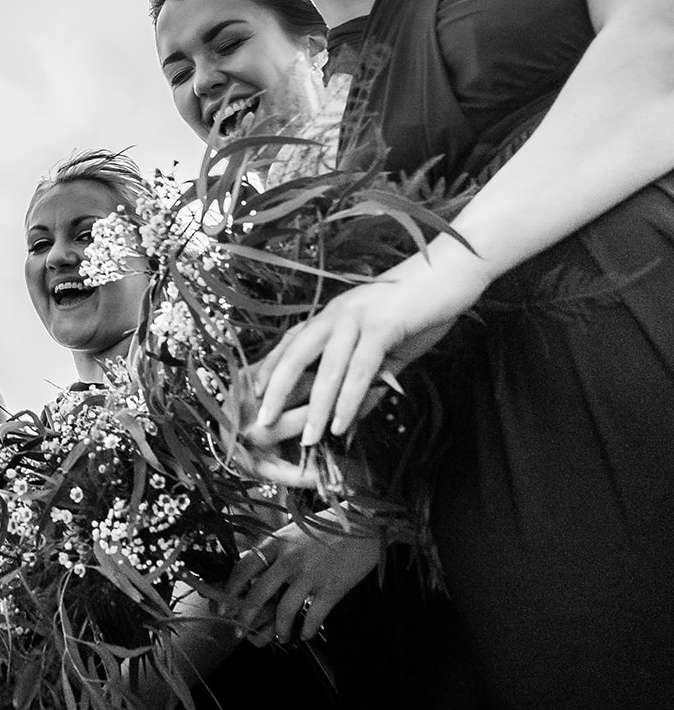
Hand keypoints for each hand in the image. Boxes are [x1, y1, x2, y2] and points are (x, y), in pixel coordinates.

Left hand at [222, 516, 381, 644]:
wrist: (363, 524)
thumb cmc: (325, 527)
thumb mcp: (291, 532)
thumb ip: (272, 550)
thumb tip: (249, 568)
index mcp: (276, 543)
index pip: (243, 567)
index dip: (230, 590)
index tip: (222, 606)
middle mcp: (289, 559)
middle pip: (258, 594)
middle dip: (245, 617)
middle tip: (240, 632)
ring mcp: (311, 574)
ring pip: (285, 611)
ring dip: (280, 630)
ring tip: (281, 638)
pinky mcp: (332, 588)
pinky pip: (314, 616)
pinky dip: (307, 630)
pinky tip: (306, 635)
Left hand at [247, 242, 489, 450]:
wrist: (455, 271)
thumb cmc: (422, 308)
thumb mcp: (390, 348)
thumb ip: (370, 379)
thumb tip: (353, 414)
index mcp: (334, 315)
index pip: (292, 343)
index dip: (271, 368)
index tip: (254, 395)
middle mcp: (337, 313)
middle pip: (295, 354)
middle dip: (277, 390)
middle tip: (264, 422)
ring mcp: (357, 317)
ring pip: (327, 368)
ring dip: (316, 407)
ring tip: (309, 438)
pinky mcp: (382, 325)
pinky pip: (360, 368)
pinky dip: (349, 399)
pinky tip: (342, 423)